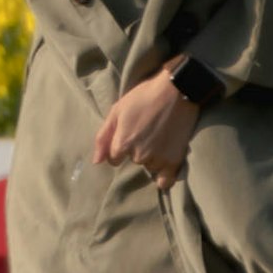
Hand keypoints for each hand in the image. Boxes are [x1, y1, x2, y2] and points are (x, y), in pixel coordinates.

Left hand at [93, 71, 198, 188]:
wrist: (176, 91)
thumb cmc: (144, 96)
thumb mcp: (117, 110)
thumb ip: (103, 137)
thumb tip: (96, 162)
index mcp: (123, 143)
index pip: (114, 159)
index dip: (120, 147)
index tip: (130, 134)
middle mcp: (139, 155)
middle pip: (133, 161)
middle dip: (137, 149)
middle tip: (148, 130)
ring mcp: (158, 159)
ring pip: (149, 166)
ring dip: (152, 157)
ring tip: (160, 137)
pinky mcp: (175, 161)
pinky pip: (165, 181)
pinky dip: (164, 176)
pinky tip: (165, 163)